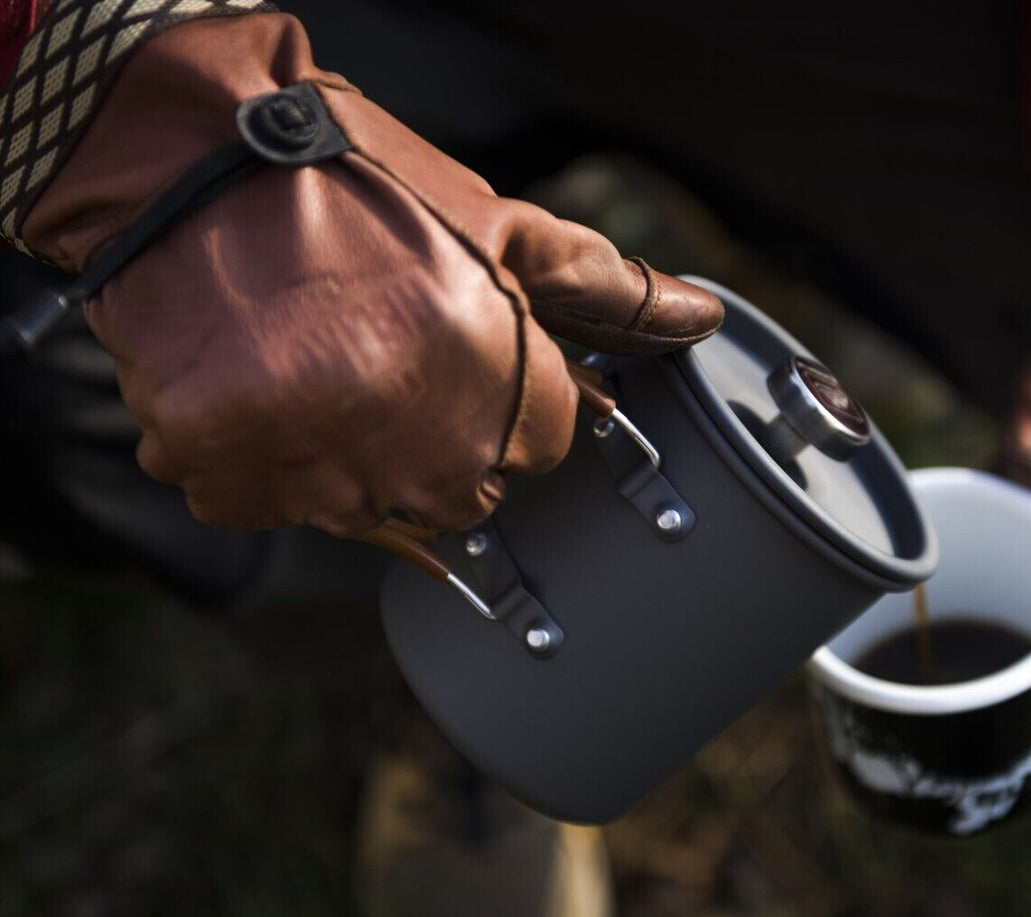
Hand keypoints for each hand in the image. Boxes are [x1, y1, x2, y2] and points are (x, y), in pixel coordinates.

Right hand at [17, 14, 720, 535]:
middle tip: (388, 350)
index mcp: (496, 387)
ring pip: (367, 503)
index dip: (511, 392)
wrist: (186, 155)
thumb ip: (605, 291)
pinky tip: (262, 381)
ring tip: (319, 357)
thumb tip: (699, 318)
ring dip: (351, 449)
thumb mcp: (501, 225)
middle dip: (440, 434)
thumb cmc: (358, 181)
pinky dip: (268, 456)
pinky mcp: (225, 480)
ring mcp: (317, 474)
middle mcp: (416, 451)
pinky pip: (272, 498)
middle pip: (464, 493)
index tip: (467, 349)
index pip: (545, 446)